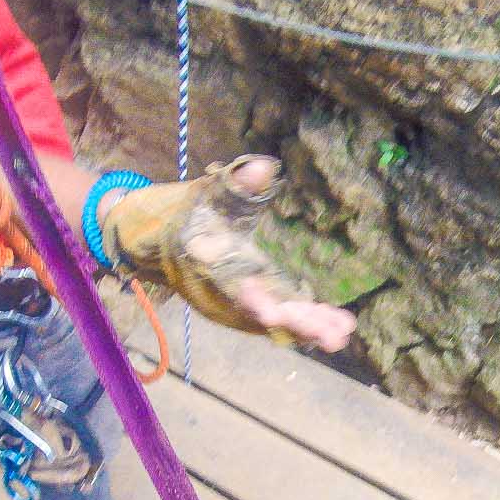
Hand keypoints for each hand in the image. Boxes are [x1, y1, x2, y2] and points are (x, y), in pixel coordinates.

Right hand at [100, 157, 357, 352]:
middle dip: (297, 325)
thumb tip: (265, 166)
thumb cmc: (187, 213)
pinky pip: (277, 322)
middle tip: (333, 333)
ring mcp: (234, 307)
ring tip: (341, 333)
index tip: (276, 312)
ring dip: (307, 330)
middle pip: (261, 316)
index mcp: (210, 268)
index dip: (255, 302)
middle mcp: (221, 296)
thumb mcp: (207, 193)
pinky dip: (303, 325)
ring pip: (273, 325)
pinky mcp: (246, 309)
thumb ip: (236, 184)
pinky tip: (338, 326)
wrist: (158, 241)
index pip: (234, 289)